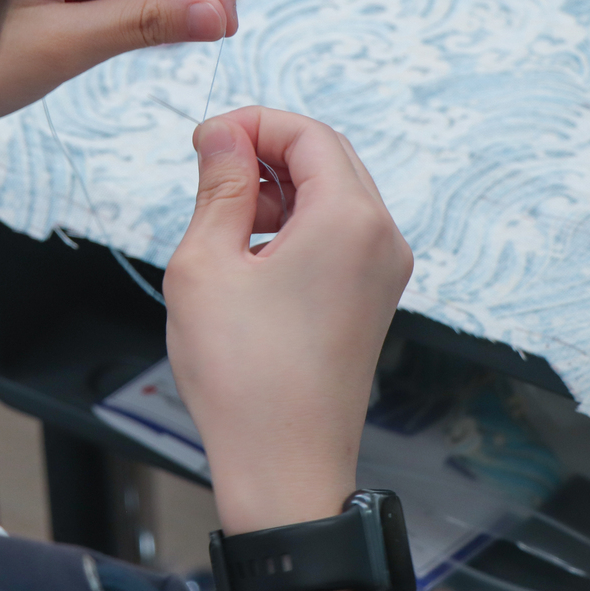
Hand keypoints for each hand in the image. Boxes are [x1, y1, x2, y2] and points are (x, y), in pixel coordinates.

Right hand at [163, 108, 412, 551]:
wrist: (284, 466)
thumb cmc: (244, 376)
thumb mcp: (207, 264)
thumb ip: (220, 186)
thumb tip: (222, 134)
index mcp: (350, 220)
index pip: (309, 133)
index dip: (253, 124)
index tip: (205, 140)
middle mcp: (381, 238)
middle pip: (329, 157)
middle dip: (266, 151)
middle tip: (210, 169)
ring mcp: (384, 271)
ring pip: (334, 193)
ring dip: (280, 189)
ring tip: (225, 222)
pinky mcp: (372, 297)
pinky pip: (339, 233)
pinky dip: (296, 224)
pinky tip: (251, 255)